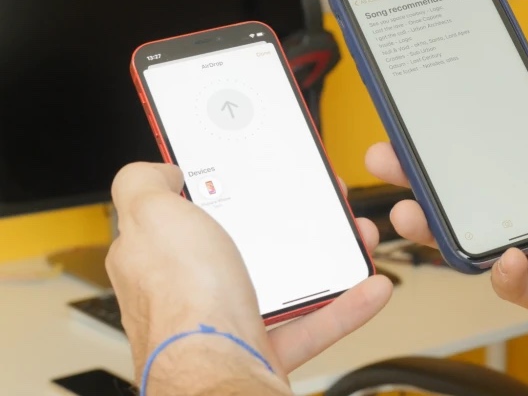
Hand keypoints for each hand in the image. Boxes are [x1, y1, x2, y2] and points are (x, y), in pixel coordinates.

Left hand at [107, 163, 392, 381]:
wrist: (217, 376)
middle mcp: (189, 291)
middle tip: (315, 207)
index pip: (182, 214)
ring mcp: (227, 321)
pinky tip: (365, 286)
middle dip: (284, 224)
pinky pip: (312, 323)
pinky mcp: (262, 350)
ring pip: (283, 284)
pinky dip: (343, 307)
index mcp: (157, 255)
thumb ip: (143, 182)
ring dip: (324, 260)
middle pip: (243, 245)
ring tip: (350, 239)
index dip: (217, 190)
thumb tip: (159, 171)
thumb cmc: (182, 302)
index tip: (249, 177)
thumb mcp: (151, 213)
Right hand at [365, 44, 527, 343]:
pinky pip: (504, 280)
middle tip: (387, 160)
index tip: (419, 118)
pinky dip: (499, 269)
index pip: (489, 149)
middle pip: (464, 192)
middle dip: (419, 177)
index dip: (451, 137)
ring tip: (408, 211)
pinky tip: (508, 254)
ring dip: (434, 225)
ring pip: (469, 236)